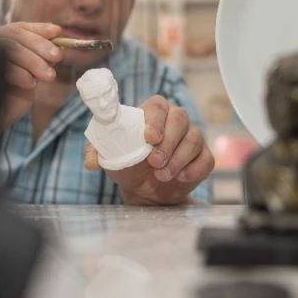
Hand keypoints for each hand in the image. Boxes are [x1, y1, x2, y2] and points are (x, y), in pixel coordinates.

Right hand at [0, 22, 63, 131]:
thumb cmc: (11, 99)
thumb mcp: (31, 76)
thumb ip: (42, 60)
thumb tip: (59, 47)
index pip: (18, 28)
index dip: (38, 29)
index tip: (57, 32)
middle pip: (14, 34)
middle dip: (39, 44)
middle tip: (57, 57)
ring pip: (8, 47)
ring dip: (33, 60)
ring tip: (48, 77)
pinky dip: (18, 73)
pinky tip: (30, 84)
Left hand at [84, 95, 214, 204]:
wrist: (145, 191)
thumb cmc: (128, 166)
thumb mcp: (109, 158)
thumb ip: (97, 153)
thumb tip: (91, 161)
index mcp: (152, 114)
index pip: (158, 105)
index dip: (155, 119)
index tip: (149, 138)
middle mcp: (175, 121)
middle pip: (180, 118)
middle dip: (168, 142)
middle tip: (154, 162)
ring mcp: (192, 138)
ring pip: (194, 139)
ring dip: (178, 159)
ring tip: (161, 175)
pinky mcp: (203, 158)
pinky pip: (206, 159)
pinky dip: (194, 170)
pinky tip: (180, 178)